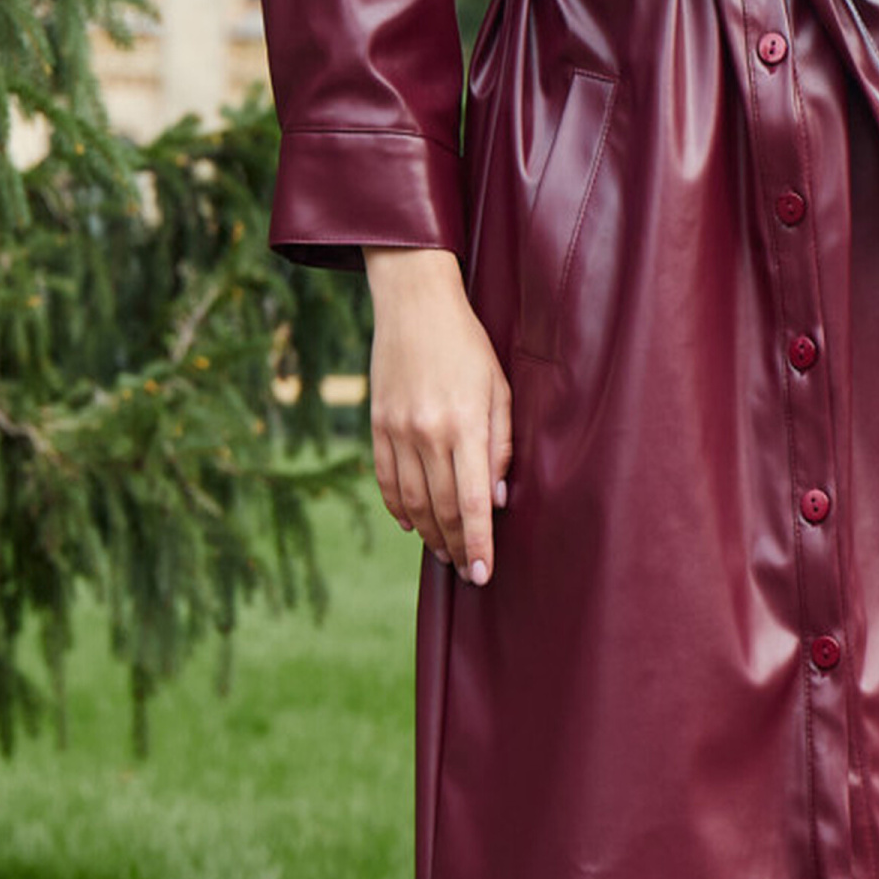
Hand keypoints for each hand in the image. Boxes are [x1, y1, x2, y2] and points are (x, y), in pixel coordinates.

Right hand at [362, 247, 512, 581]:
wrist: (414, 304)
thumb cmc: (468, 346)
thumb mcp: (499, 390)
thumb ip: (501, 445)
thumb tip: (498, 499)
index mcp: (464, 425)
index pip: (473, 502)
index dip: (479, 544)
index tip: (482, 574)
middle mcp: (427, 434)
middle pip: (441, 510)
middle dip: (456, 546)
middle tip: (466, 571)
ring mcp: (397, 431)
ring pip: (411, 502)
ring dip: (428, 534)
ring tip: (445, 552)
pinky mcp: (377, 426)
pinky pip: (385, 480)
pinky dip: (398, 508)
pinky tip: (411, 525)